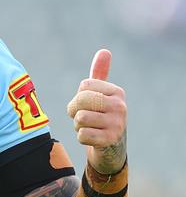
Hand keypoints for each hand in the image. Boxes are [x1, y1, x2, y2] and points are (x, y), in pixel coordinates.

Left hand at [67, 49, 126, 173]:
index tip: (87, 104)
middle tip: (84, 116)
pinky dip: (81, 137)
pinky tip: (92, 137)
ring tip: (89, 126)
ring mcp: (117, 124)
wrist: (111, 145)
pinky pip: (82, 134)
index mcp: (117, 92)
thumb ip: (99, 73)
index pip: (84, 86)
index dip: (78, 97)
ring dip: (78, 125)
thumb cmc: (101, 114)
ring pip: (80, 118)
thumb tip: (104, 51)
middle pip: (82, 100)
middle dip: (75, 110)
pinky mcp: (110, 141)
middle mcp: (120, 106)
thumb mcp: (101, 93)